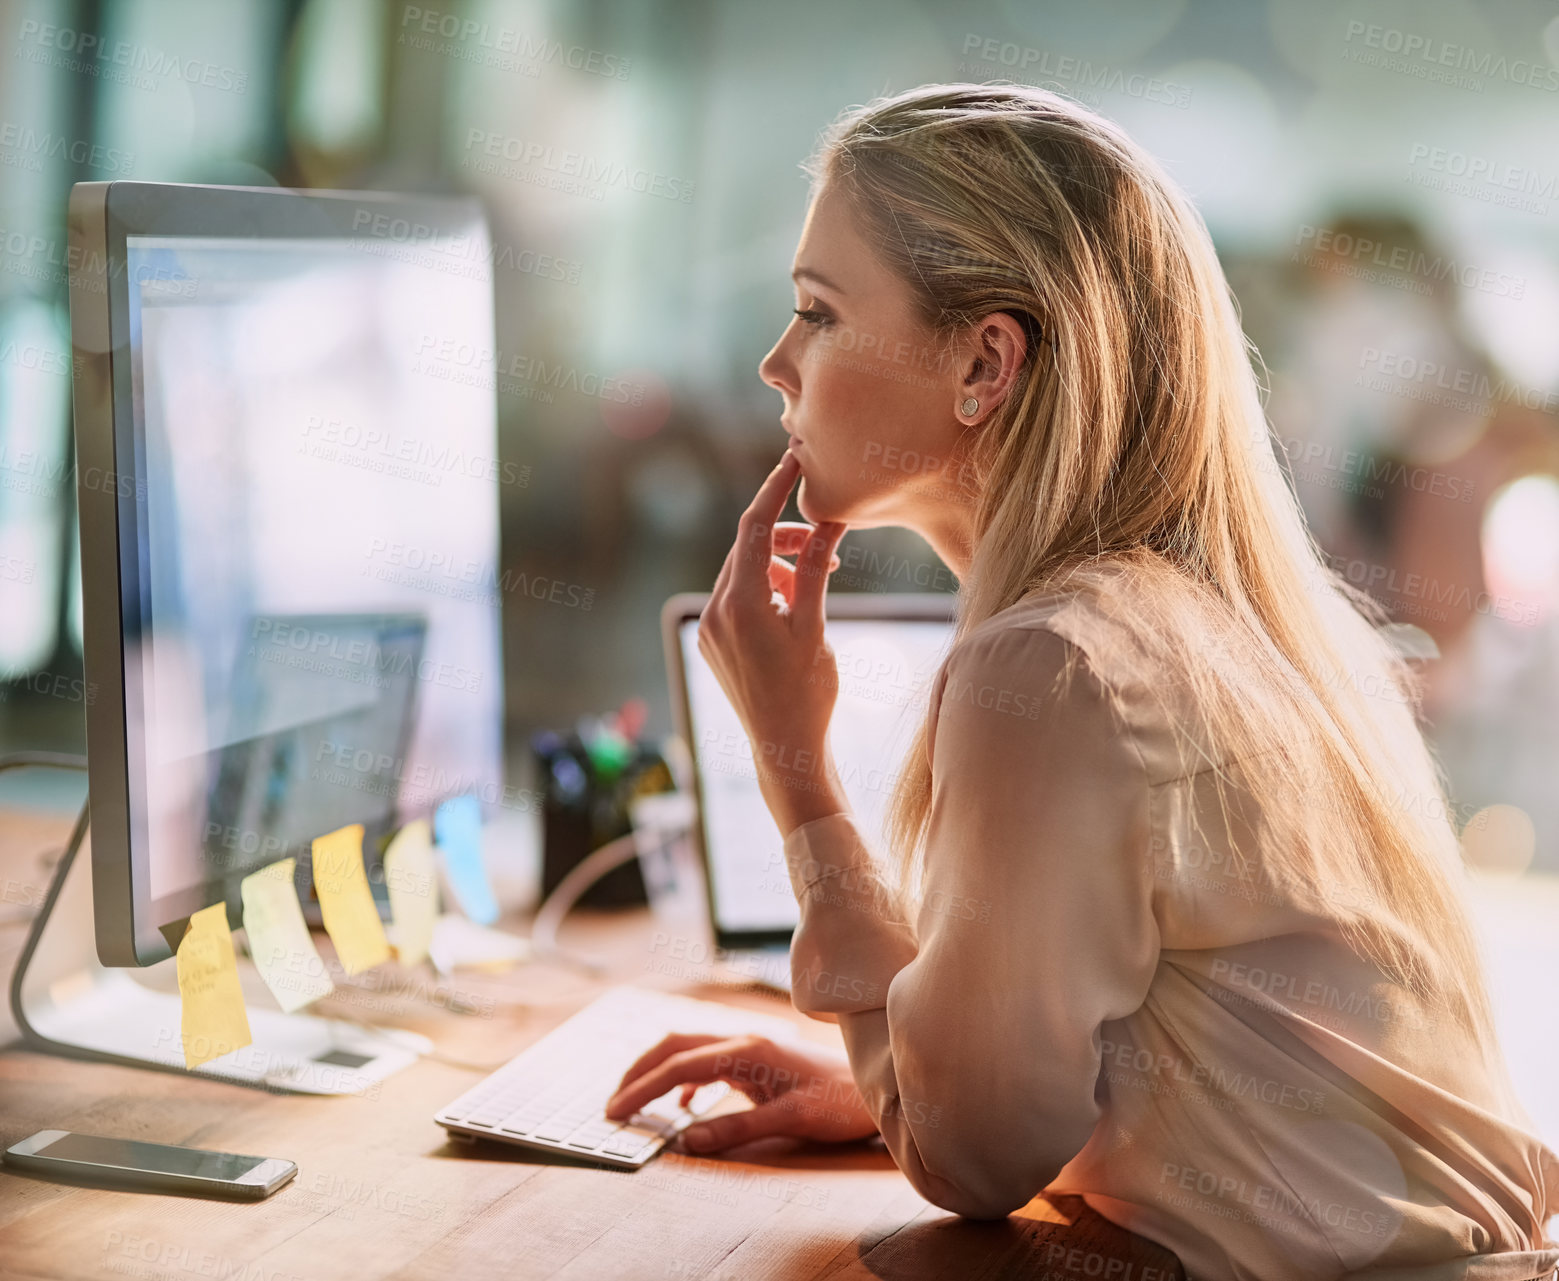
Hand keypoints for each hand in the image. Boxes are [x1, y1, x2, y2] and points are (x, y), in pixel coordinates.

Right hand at [604, 1031, 877, 1151]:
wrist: (877, 1086)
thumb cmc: (840, 1100)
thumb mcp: (790, 1118)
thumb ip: (737, 1128)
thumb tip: (687, 1140)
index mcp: (747, 1049)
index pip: (678, 1065)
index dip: (642, 1088)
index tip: (614, 1111)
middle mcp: (744, 1040)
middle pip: (675, 1045)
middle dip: (639, 1071)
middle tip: (613, 1103)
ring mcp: (751, 1046)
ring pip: (690, 1049)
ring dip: (659, 1071)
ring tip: (637, 1101)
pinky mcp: (758, 1059)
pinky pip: (708, 1061)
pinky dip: (685, 1079)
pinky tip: (685, 1105)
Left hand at [699, 450, 849, 834]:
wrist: (785, 749)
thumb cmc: (808, 692)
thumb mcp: (816, 625)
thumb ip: (817, 569)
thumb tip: (828, 521)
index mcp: (741, 603)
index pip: (754, 527)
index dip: (775, 489)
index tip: (794, 462)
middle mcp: (715, 611)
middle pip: (747, 548)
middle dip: (785, 538)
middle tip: (827, 542)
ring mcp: (709, 628)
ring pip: (741, 573)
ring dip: (777, 567)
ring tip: (812, 587)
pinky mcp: (711, 643)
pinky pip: (734, 598)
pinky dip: (763, 591)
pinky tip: (791, 609)